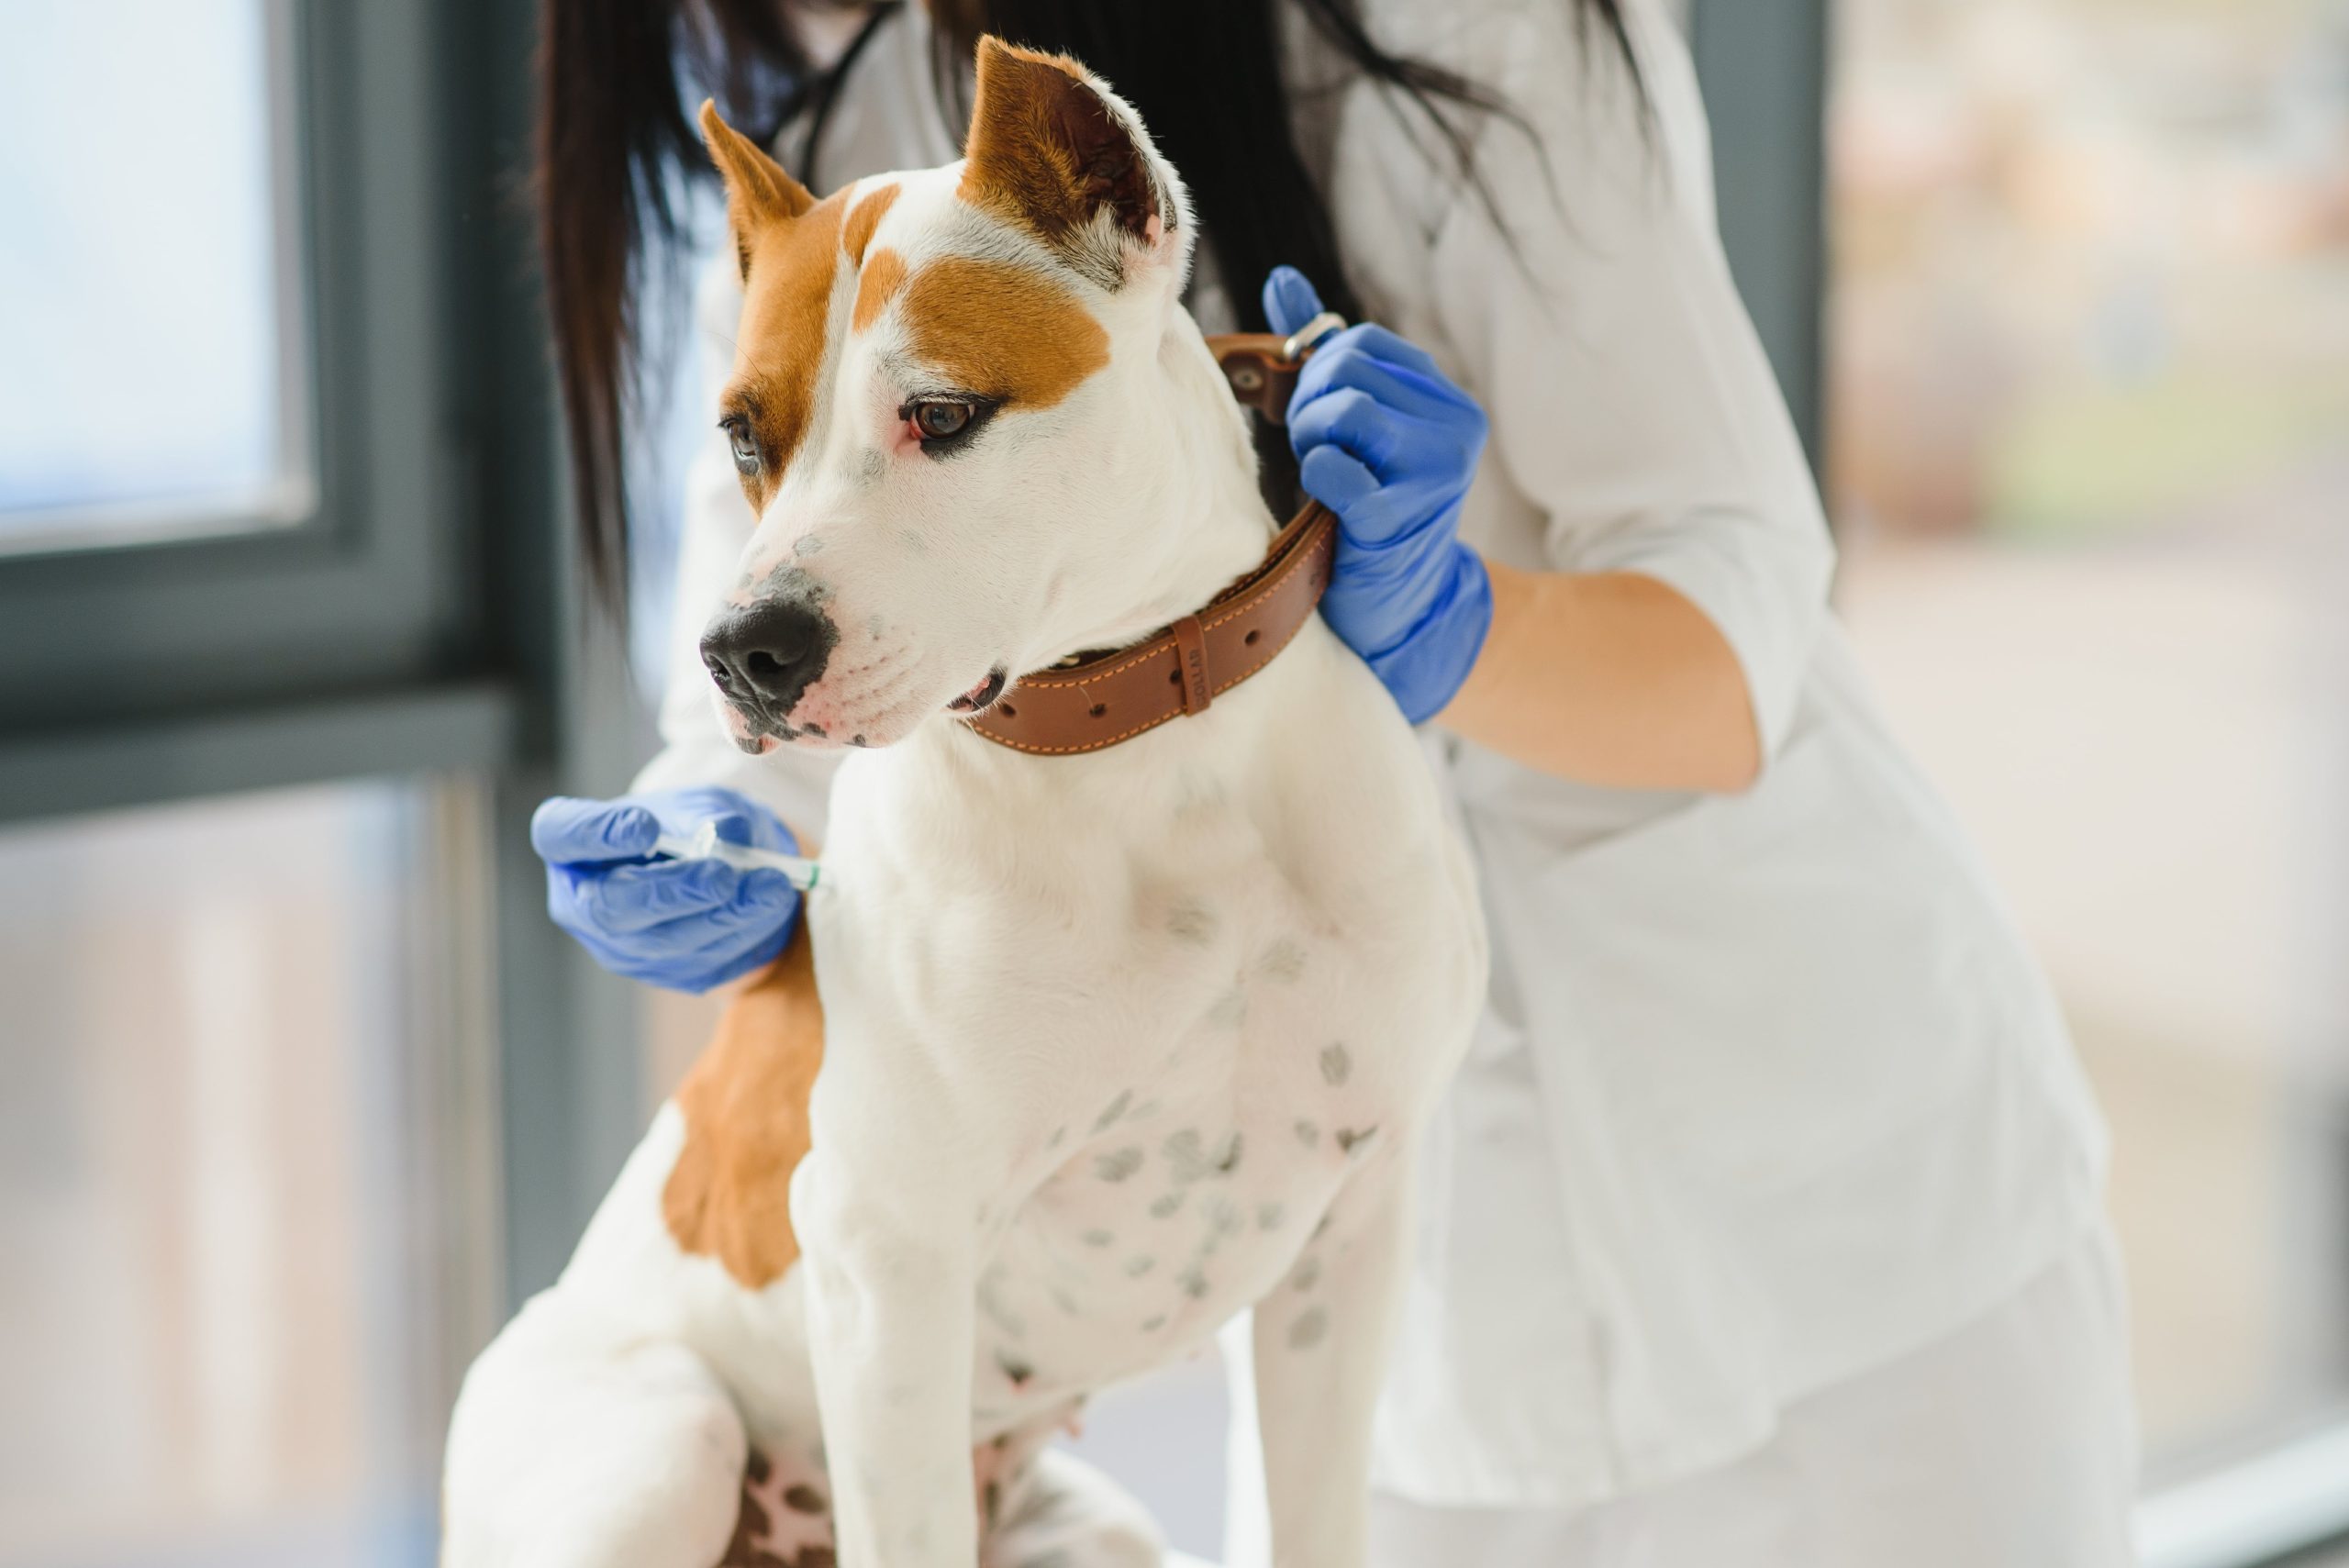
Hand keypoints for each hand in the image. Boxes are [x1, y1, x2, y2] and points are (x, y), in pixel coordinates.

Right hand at [531, 786, 800, 992]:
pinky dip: (741, 931)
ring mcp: (619, 945)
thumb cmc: (697, 825)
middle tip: (720, 875)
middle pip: (606, 906)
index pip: (559, 835)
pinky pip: (699, 962)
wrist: (726, 870)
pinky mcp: (663, 973)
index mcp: (574, 844)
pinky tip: (770, 904)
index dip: (595, 834)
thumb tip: (726, 832)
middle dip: (669, 891)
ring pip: (660, 942)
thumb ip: (714, 812)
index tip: (645, 826)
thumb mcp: (707, 802)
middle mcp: (583, 901)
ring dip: (720, 915)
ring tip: (770, 885)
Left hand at [1263, 266, 1493, 724]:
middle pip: (1347, 368)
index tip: (1314, 416)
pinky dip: (1316, 479)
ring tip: (1323, 471)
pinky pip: (1334, 469)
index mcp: (1446, 399)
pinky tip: (1328, 504)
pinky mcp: (1404, 518)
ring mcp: (1437, 473)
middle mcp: (1456, 427)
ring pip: (1344, 409)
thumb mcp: (1353, 427)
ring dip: (1311, 438)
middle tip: (1313, 448)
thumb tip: (1284, 281)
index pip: (1360, 342)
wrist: (1394, 608)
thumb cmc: (1364, 508)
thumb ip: (1323, 354)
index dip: (1317, 371)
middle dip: (1308, 404)